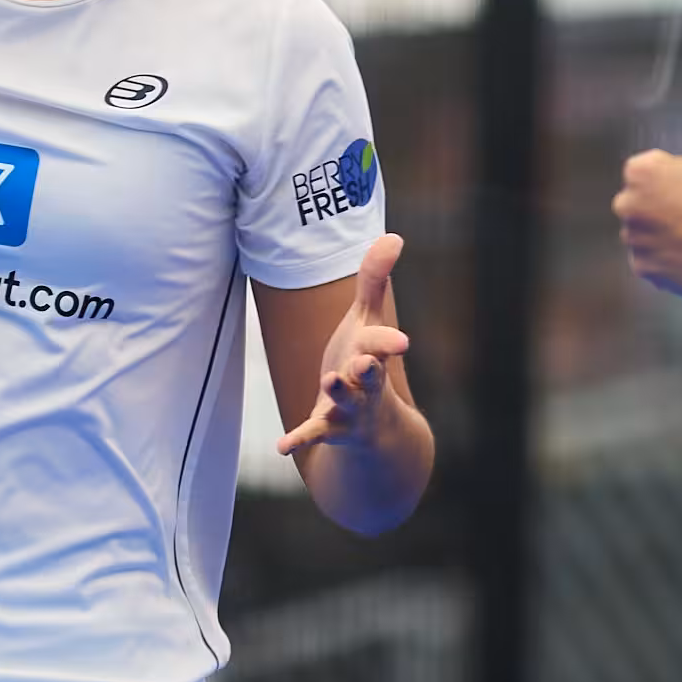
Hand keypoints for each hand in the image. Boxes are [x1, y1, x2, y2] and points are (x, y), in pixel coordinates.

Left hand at [278, 234, 412, 459]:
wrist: (375, 428)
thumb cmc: (366, 362)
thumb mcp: (368, 321)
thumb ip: (374, 280)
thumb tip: (394, 235)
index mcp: (374, 355)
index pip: (381, 345)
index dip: (387, 343)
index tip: (401, 342)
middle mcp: (366, 384)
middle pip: (370, 375)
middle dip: (370, 369)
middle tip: (368, 363)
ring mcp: (350, 409)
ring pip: (346, 402)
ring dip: (338, 392)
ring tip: (329, 381)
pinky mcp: (330, 428)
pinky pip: (315, 433)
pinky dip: (299, 439)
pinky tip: (281, 446)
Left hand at [615, 148, 681, 301]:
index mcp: (641, 173)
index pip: (646, 167)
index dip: (670, 173)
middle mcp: (627, 205)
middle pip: (638, 201)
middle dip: (657, 204)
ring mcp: (633, 240)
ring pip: (643, 233)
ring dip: (660, 232)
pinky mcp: (643, 268)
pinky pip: (651, 259)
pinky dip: (665, 259)